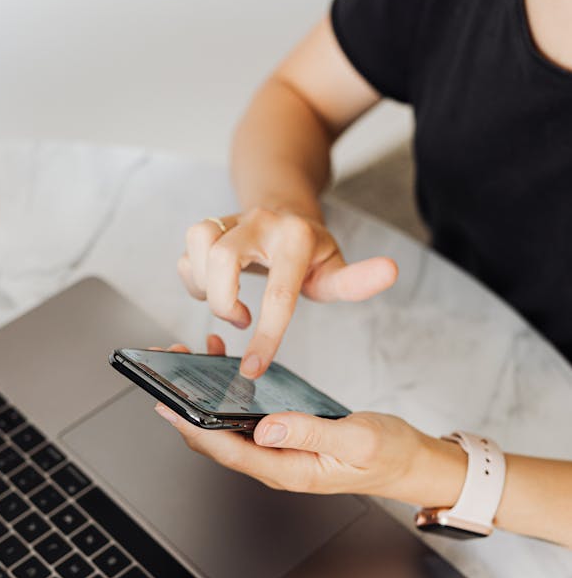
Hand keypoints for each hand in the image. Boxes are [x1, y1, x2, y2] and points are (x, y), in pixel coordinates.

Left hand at [152, 339, 466, 506]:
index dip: (192, 428)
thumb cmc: (387, 455)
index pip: (228, 450)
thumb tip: (265, 428)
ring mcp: (278, 453)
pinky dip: (230, 394)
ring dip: (204, 398)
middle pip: (217, 440)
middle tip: (167, 373)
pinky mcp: (284, 439)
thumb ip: (311, 432)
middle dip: (187, 409)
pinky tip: (225, 366)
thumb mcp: (356, 439)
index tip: (167, 404)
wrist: (408, 462)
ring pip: (228, 428)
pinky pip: (246, 420)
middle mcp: (275, 464)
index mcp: (287, 470)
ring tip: (190, 360)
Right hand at [177, 207, 397, 379]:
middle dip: (225, 302)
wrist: (284, 210)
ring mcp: (232, 219)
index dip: (266, 334)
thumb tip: (390, 271)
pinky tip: (214, 291)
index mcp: (297, 238)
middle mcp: (261, 221)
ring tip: (228, 302)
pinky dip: (193, 279)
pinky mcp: (209, 225)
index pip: (278, 292)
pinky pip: (187, 253)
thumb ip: (357, 279)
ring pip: (200, 243)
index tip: (254, 368)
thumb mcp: (336, 267)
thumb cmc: (311, 251)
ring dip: (205, 286)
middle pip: (224, 258)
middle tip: (243, 319)